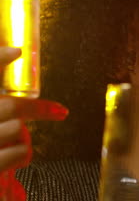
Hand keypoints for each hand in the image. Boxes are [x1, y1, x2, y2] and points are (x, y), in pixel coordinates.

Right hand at [0, 47, 67, 171]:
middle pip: (11, 108)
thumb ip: (8, 104)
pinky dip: (23, 156)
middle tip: (59, 111)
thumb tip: (17, 63)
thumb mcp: (1, 119)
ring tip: (16, 145)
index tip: (17, 51)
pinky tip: (15, 161)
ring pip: (17, 130)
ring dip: (24, 139)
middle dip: (37, 109)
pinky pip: (20, 153)